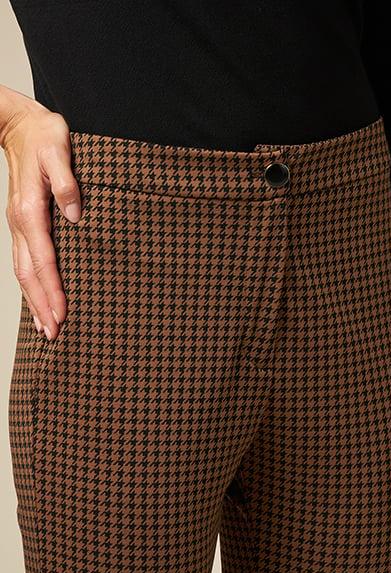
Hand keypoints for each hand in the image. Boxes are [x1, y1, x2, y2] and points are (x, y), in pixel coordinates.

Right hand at [0, 86, 80, 339]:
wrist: (17, 124)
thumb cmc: (43, 136)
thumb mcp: (59, 150)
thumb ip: (66, 183)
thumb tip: (76, 216)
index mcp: (31, 210)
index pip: (44, 259)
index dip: (53, 289)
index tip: (62, 314)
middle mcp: (20, 223)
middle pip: (29, 274)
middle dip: (42, 305)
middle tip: (54, 334)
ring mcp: (18, 225)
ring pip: (23, 272)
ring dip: (34, 300)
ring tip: (45, 327)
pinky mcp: (22, 224)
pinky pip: (23, 261)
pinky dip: (30, 285)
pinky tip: (37, 298)